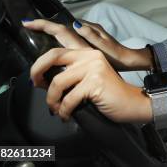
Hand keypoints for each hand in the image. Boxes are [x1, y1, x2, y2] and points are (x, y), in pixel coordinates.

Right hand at [22, 19, 152, 70]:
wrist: (129, 59)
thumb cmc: (117, 56)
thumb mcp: (105, 47)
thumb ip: (91, 35)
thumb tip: (76, 24)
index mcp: (86, 32)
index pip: (60, 26)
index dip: (43, 24)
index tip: (27, 23)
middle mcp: (86, 30)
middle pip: (60, 26)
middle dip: (44, 25)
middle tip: (29, 27)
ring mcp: (88, 33)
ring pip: (66, 30)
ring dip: (52, 29)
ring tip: (38, 33)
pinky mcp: (91, 39)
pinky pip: (72, 35)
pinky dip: (62, 35)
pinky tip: (59, 42)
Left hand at [30, 47, 150, 122]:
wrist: (131, 102)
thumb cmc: (107, 94)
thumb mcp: (87, 79)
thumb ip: (70, 74)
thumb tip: (41, 80)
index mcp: (87, 53)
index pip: (57, 50)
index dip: (39, 63)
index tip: (34, 78)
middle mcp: (91, 55)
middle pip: (53, 56)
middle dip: (37, 71)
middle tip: (35, 85)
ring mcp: (94, 67)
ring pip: (57, 82)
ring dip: (52, 100)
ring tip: (57, 109)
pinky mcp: (96, 82)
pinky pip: (68, 98)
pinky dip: (64, 110)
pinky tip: (67, 116)